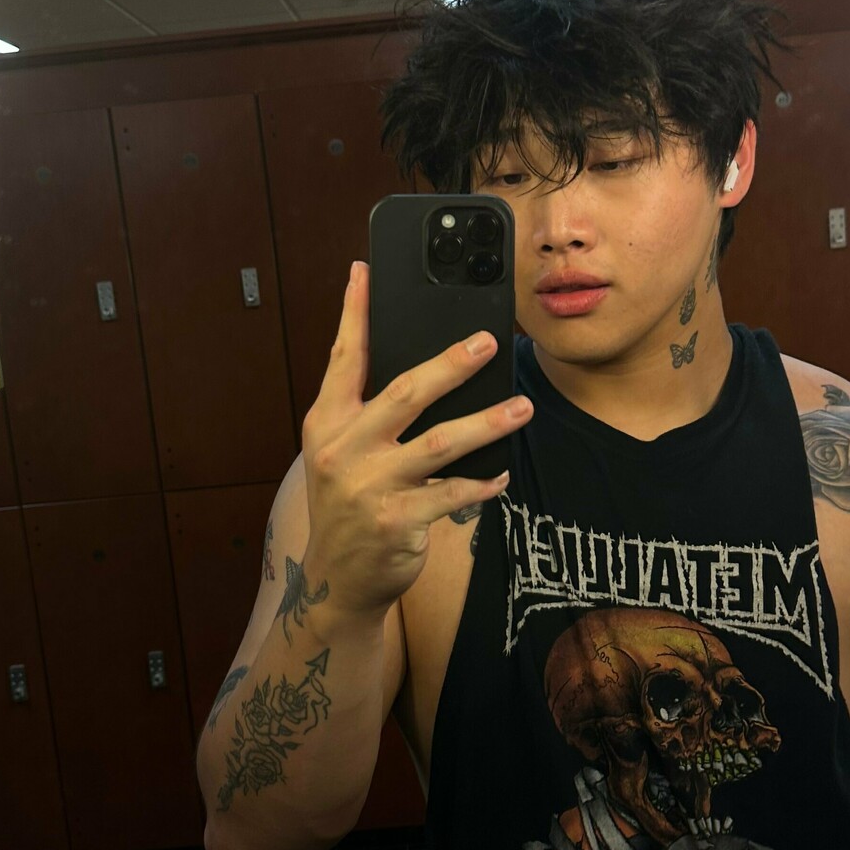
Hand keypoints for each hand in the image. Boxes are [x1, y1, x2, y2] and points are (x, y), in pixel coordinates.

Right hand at [299, 259, 532, 617]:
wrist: (339, 579)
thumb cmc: (349, 505)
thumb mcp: (341, 452)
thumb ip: (368, 412)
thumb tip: (428, 369)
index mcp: (327, 422)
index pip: (343, 357)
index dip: (354, 312)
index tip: (365, 269)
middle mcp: (343, 448)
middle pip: (405, 392)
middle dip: (451, 364)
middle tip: (489, 342)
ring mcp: (369, 485)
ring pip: (440, 443)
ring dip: (487, 423)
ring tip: (521, 407)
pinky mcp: (396, 521)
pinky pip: (451, 495)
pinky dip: (480, 484)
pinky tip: (501, 475)